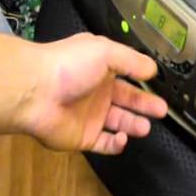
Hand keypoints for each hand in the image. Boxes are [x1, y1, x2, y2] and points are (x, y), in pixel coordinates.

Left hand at [21, 33, 167, 154]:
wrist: (34, 91)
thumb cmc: (68, 65)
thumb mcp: (106, 51)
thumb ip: (132, 61)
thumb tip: (153, 69)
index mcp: (102, 70)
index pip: (128, 77)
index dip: (144, 83)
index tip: (159, 88)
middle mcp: (97, 93)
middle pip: (127, 102)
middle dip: (145, 106)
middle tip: (161, 110)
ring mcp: (89, 116)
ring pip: (118, 124)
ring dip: (134, 125)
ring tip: (146, 127)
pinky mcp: (83, 137)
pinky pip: (105, 144)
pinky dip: (117, 144)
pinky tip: (123, 138)